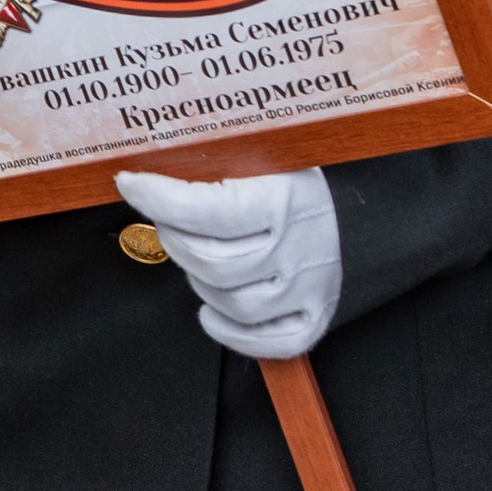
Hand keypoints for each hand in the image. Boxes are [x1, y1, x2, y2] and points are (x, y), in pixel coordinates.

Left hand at [113, 167, 342, 358]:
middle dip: (176, 239)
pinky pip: (269, 343)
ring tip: (197, 252)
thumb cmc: (293, 171)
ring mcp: (311, 284)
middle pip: (213, 263)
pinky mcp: (314, 313)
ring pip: (232, 303)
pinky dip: (231, 332)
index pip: (207, 210)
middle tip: (168, 218)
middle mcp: (302, 244)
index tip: (133, 184)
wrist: (358, 199)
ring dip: (200, 279)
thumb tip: (146, 161)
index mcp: (288, 195)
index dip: (159, 200)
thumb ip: (209, 155)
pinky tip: (212, 309)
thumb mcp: (257, 148)